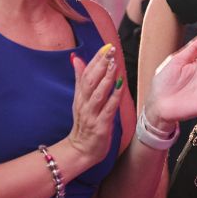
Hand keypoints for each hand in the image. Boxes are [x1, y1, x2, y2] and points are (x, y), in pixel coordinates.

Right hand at [66, 43, 122, 167]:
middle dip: (100, 65)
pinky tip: (120, 87)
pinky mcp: (100, 126)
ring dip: (106, 79)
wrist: (80, 150)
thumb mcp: (80, 100)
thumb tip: (77, 59)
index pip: (86, 74)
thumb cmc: (84, 124)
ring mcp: (92, 115)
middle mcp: (84, 104)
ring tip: (113, 64)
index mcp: (80, 96)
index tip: (105, 47)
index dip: (95, 60)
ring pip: (98, 94)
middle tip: (110, 51)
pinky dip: (113, 98)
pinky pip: (108, 110)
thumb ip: (80, 80)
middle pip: (90, 81)